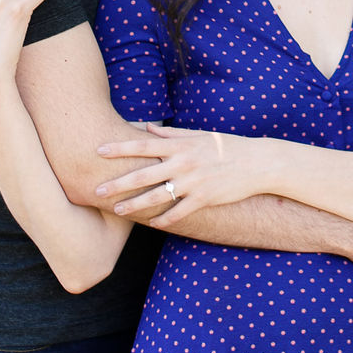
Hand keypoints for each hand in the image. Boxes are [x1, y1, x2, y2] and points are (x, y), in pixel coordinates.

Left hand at [95, 122, 260, 227]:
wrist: (256, 162)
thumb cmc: (225, 146)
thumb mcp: (198, 135)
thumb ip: (171, 134)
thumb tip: (147, 128)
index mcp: (180, 145)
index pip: (143, 146)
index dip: (120, 148)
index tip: (98, 151)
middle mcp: (183, 163)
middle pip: (143, 174)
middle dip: (118, 183)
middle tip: (97, 190)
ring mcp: (193, 183)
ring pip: (157, 196)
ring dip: (134, 205)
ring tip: (117, 210)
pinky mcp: (204, 199)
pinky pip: (179, 212)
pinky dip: (165, 219)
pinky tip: (152, 224)